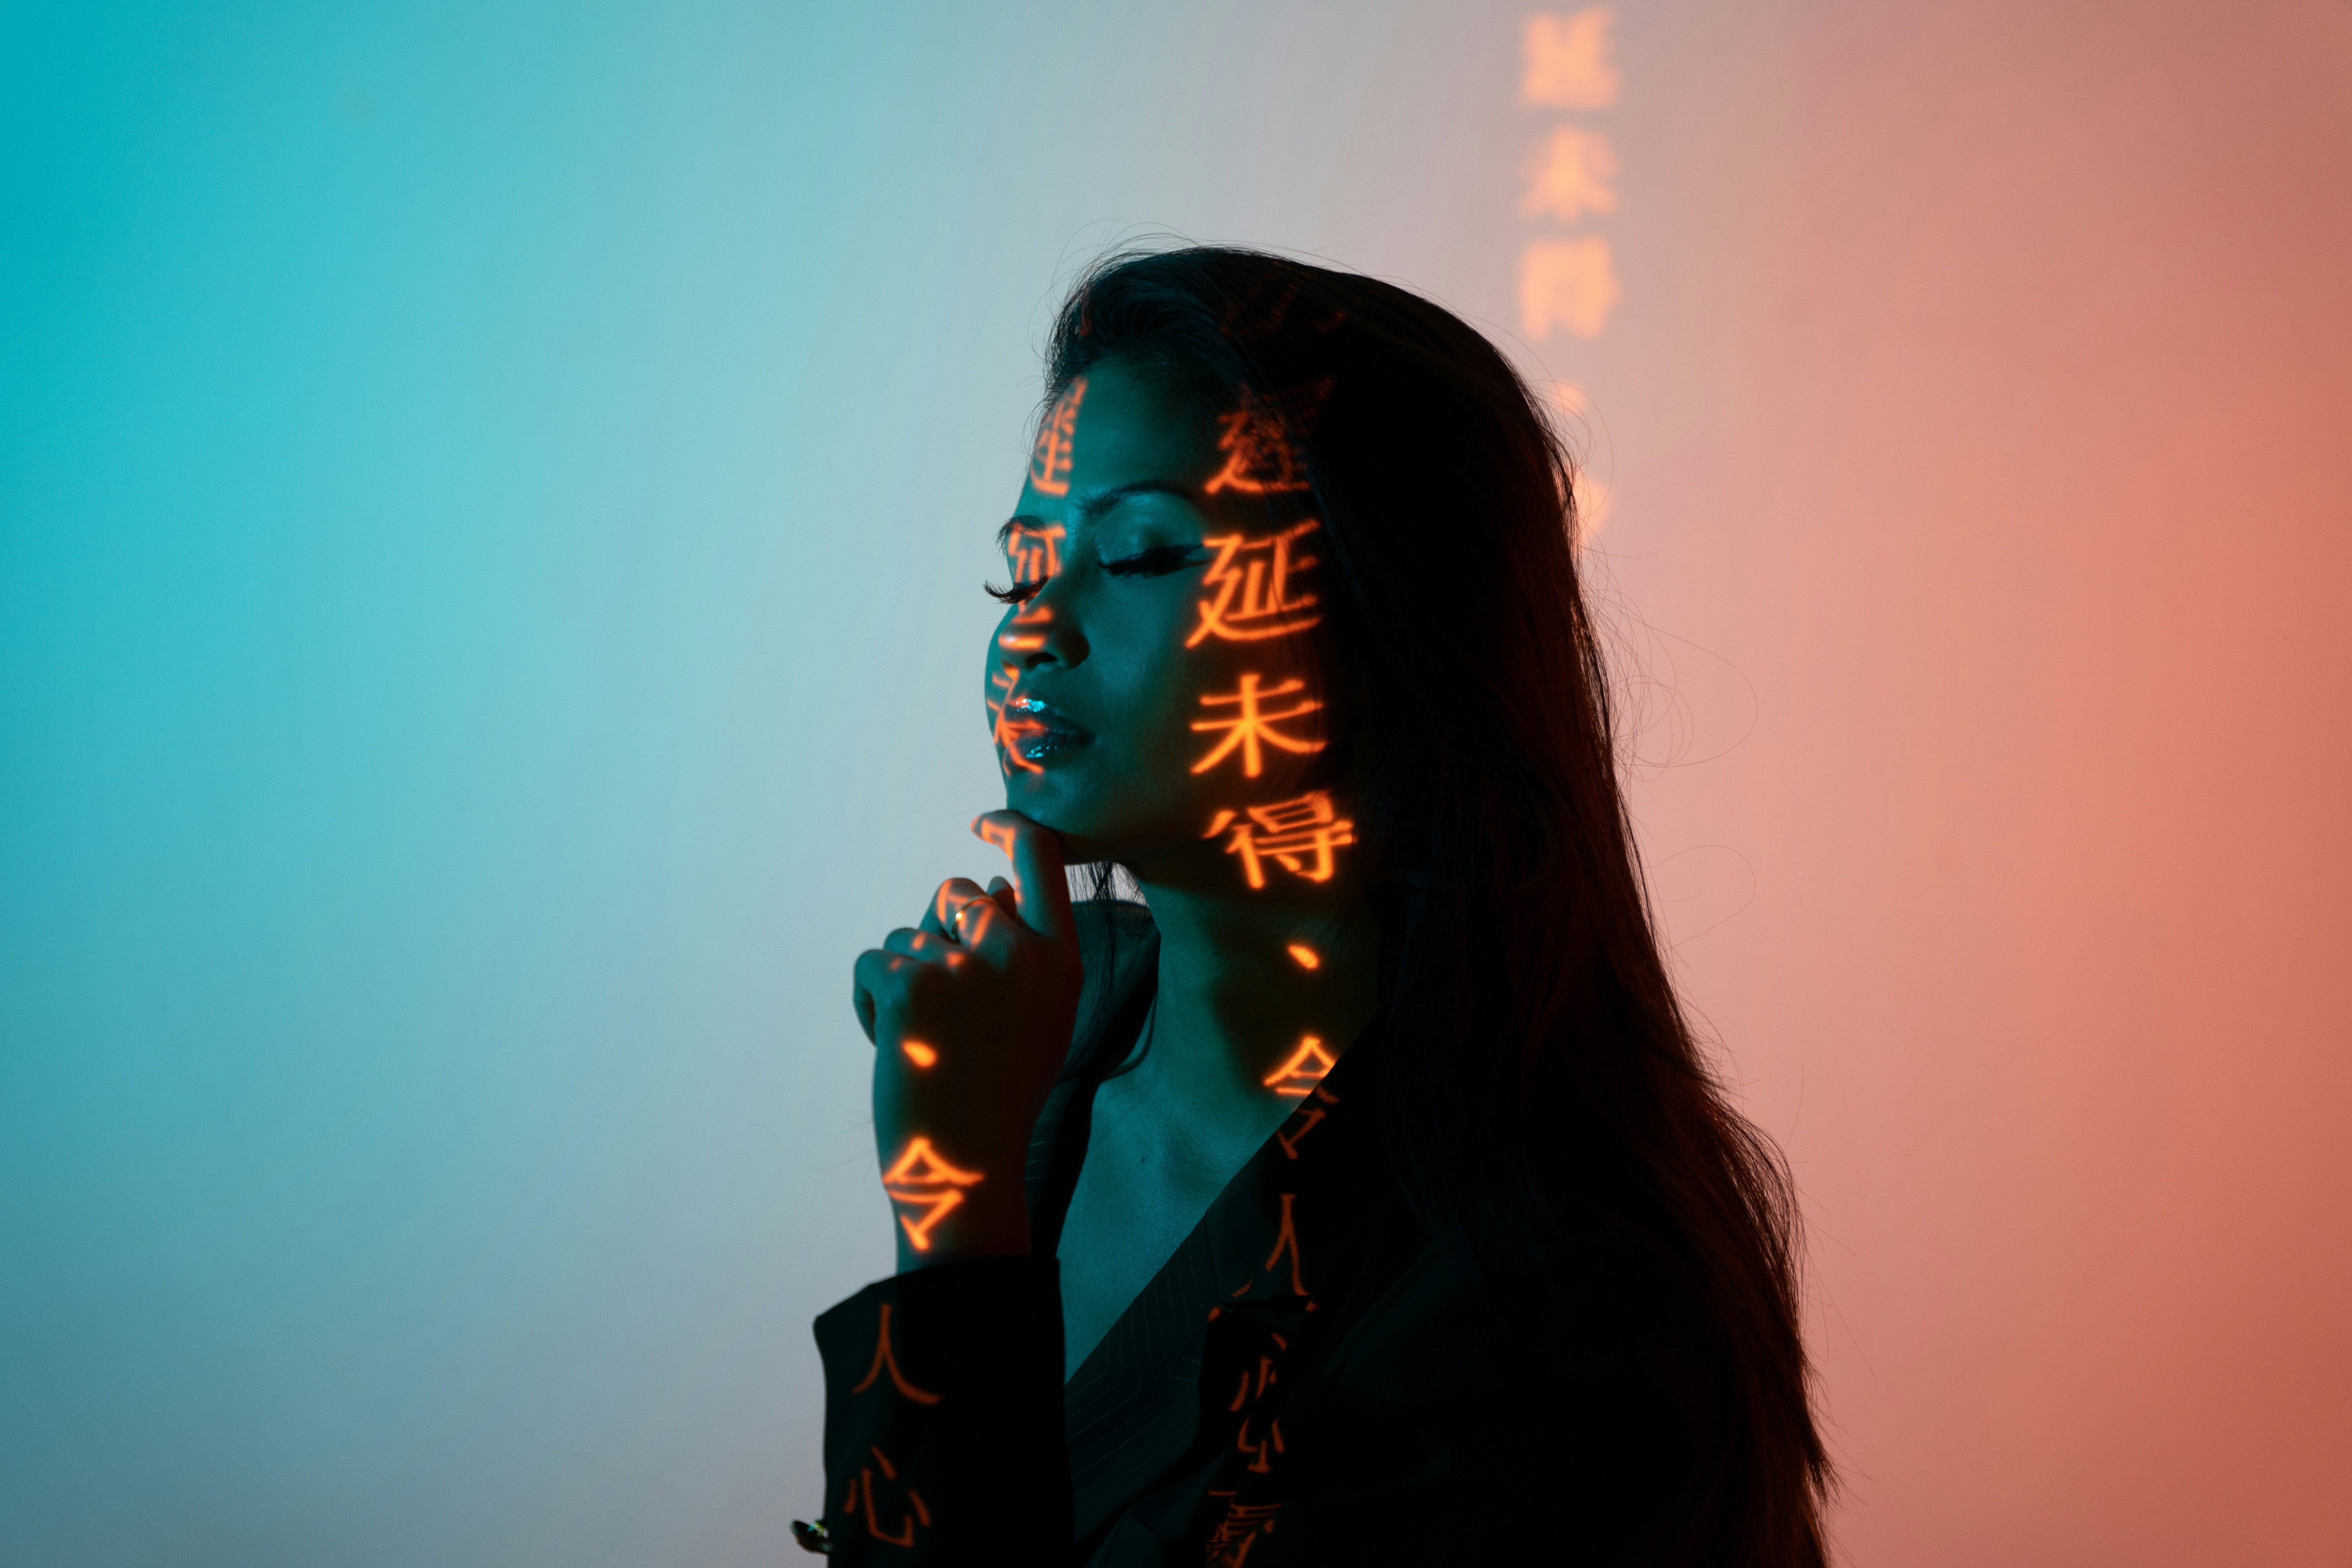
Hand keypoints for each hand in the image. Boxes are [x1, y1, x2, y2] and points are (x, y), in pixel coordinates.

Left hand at [851, 811, 1082, 1270]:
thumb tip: (994, 885)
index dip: (1010, 829)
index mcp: (1060, 960)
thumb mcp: (1040, 1020)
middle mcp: (1019, 952)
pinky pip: (872, 961)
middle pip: (956, 892)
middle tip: (939, 998)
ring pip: (907, 936)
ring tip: (924, 1041)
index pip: (1041, 858)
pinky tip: (891, 1044)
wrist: (966, 1169)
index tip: (985, 824)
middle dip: (935, 931)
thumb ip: (1027, 951)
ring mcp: (964, 966)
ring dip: (903, 979)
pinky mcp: (910, 983)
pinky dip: (869, 1000)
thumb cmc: (999, 1097)